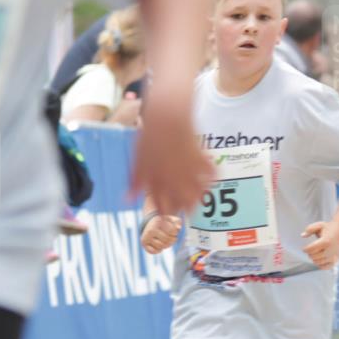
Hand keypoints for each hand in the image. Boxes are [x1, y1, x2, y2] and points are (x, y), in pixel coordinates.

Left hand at [130, 91, 214, 213]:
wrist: (167, 114)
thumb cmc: (149, 136)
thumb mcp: (138, 160)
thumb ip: (135, 181)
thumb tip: (128, 199)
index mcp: (157, 180)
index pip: (161, 206)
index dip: (163, 218)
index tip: (165, 224)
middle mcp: (174, 178)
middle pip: (182, 203)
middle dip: (182, 212)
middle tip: (183, 214)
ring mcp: (189, 169)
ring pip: (198, 193)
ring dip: (198, 199)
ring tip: (197, 202)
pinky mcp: (201, 158)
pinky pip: (210, 174)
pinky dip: (211, 178)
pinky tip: (208, 180)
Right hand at [141, 214, 181, 253]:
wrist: (150, 224)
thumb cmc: (164, 222)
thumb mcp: (171, 220)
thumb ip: (177, 222)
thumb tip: (178, 228)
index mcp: (158, 222)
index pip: (172, 231)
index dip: (175, 233)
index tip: (174, 231)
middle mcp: (151, 230)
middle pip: (167, 240)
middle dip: (172, 240)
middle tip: (172, 237)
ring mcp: (146, 237)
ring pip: (161, 246)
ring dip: (166, 245)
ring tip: (166, 241)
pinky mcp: (144, 243)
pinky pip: (153, 251)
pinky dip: (158, 250)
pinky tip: (160, 246)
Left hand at [301, 221, 338, 269]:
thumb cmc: (329, 228)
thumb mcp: (319, 225)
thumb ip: (309, 229)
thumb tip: (302, 235)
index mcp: (325, 241)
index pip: (311, 249)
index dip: (305, 249)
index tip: (304, 248)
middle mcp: (330, 250)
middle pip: (314, 256)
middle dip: (310, 254)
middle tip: (311, 250)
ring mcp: (333, 256)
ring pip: (318, 262)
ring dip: (314, 259)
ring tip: (315, 254)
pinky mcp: (336, 259)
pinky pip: (326, 267)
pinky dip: (321, 265)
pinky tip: (320, 260)